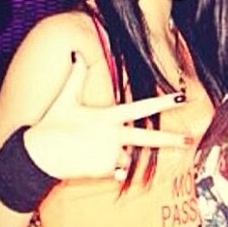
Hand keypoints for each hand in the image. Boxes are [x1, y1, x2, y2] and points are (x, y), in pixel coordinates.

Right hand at [24, 52, 189, 179]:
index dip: (163, 102)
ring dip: (119, 157)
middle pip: (149, 139)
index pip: (142, 107)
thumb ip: (76, 78)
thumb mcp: (65, 99)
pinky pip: (118, 172)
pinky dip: (113, 171)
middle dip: (172, 140)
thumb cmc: (51, 126)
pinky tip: (93, 164)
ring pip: (129, 157)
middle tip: (190, 140)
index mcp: (109, 116)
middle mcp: (114, 135)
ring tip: (93, 152)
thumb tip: (77, 54)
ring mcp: (111, 154)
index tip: (181, 98)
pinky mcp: (106, 170)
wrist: (38, 156)